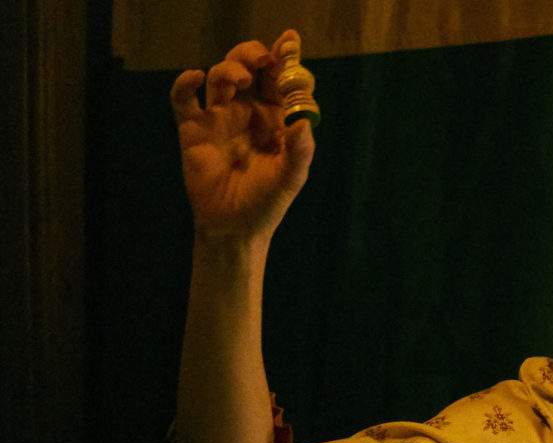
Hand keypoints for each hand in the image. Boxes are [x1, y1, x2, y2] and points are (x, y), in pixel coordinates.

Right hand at [170, 30, 314, 243]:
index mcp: (274, 120)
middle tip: (262, 57)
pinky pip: (184, 99)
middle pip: (248, 69)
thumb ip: (300, 152)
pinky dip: (185, 83)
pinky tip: (196, 77)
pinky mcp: (193, 128)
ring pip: (219, 77)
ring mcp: (218, 118)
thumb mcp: (290, 179)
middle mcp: (246, 112)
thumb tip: (305, 122)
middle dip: (253, 55)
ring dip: (229, 68)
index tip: (289, 40)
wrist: (234, 229)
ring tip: (239, 78)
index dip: (284, 58)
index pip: (279, 82)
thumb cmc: (266, 204)